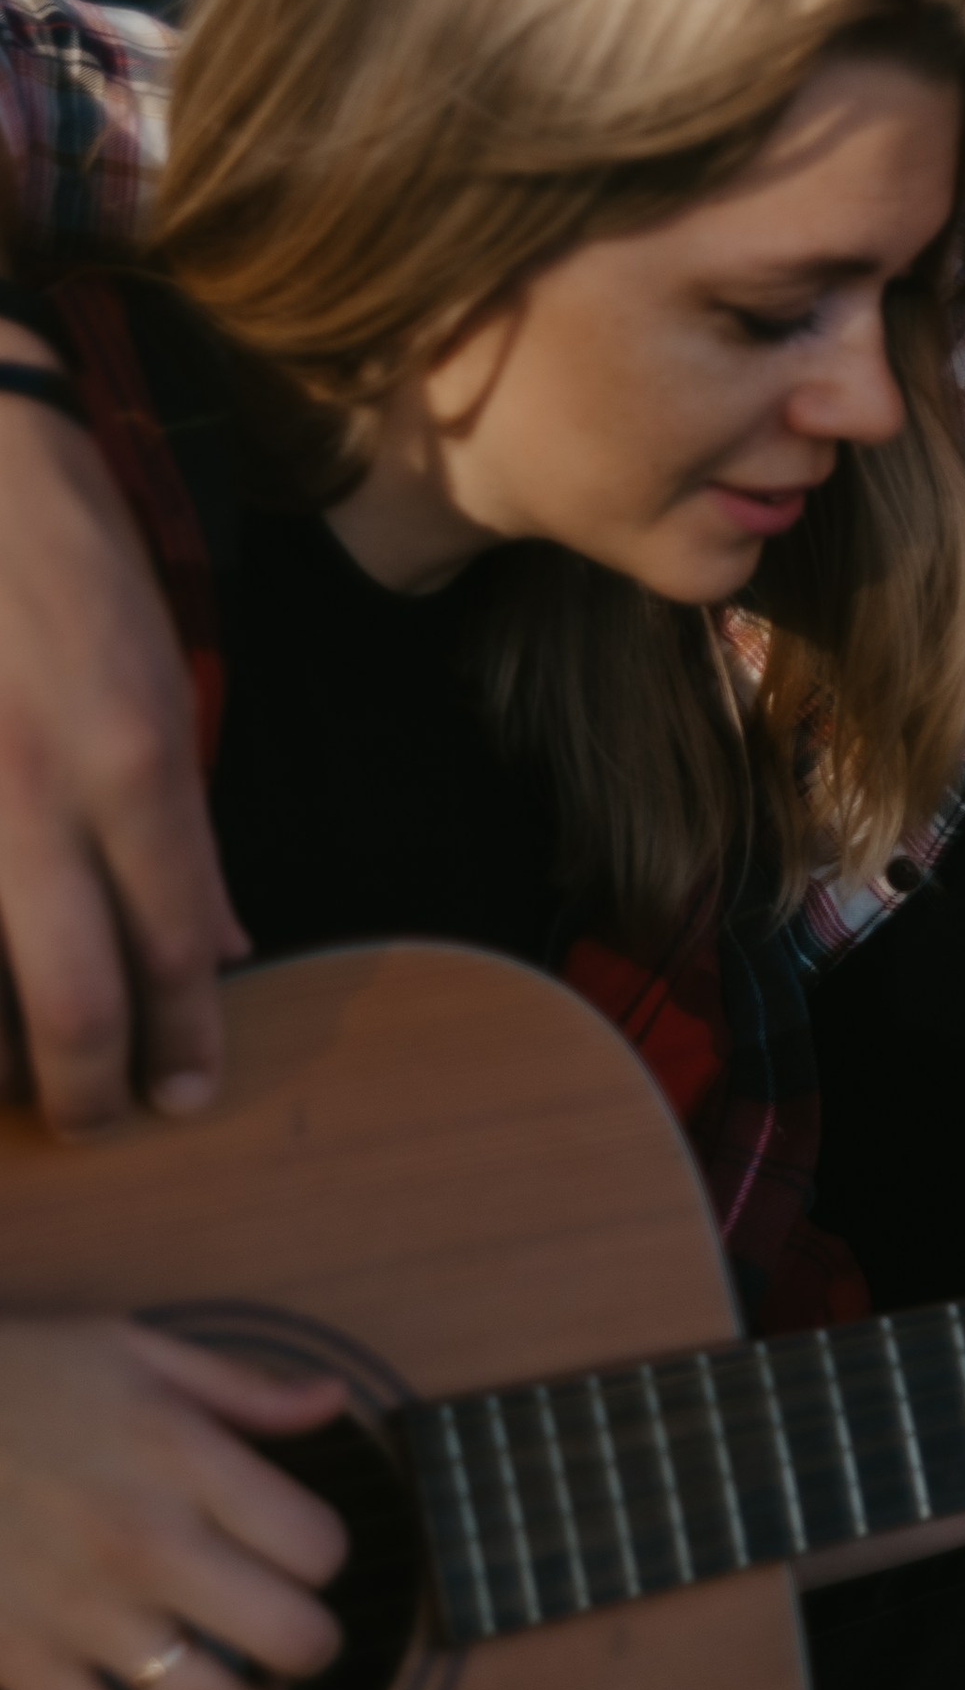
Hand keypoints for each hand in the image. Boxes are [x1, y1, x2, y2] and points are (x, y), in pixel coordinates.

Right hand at [0, 348, 247, 1131]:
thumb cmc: (66, 569)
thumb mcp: (160, 687)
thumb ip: (183, 831)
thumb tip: (220, 947)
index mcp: (131, 765)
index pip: (177, 946)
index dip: (185, 1040)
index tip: (185, 1096)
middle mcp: (33, 794)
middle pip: (72, 995)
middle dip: (88, 1087)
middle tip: (100, 1121)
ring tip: (16, 1089)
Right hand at [0, 1318, 347, 1689]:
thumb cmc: (16, 1379)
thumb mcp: (136, 1351)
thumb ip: (244, 1386)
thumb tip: (334, 1398)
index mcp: (185, 1465)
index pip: (315, 1545)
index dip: (327, 1553)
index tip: (308, 1551)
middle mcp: (147, 1547)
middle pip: (287, 1634)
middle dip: (314, 1644)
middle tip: (304, 1637)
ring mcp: (82, 1616)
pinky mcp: (19, 1665)